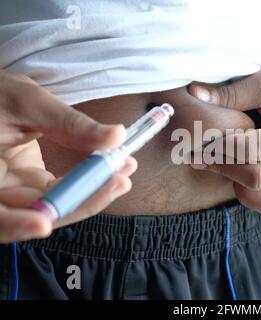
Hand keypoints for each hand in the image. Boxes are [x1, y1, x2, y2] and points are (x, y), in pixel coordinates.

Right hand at [0, 70, 135, 242]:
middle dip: (80, 203)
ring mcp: (15, 189)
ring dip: (92, 194)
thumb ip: (69, 123)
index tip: (43, 223)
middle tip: (118, 182)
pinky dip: (87, 184)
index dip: (16, 224)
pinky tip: (112, 170)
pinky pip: (60, 193)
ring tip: (123, 174)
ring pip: (54, 207)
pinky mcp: (30, 183)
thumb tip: (115, 136)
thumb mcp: (27, 101)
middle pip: (34, 215)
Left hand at [188, 58, 260, 217]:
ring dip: (240, 186)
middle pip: (256, 179)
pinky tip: (242, 171)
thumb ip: (230, 92)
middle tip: (202, 154)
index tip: (199, 139)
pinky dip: (256, 194)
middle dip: (223, 167)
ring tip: (227, 163)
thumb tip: (193, 92)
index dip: (219, 147)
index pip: (250, 151)